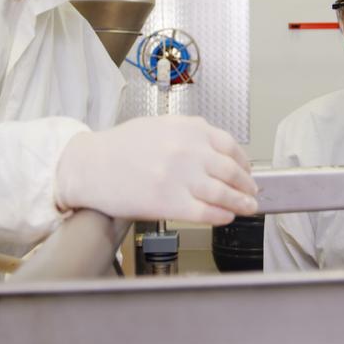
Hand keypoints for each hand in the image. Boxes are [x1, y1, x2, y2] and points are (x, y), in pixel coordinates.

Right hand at [56, 116, 257, 224]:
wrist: (90, 166)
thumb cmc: (120, 147)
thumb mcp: (160, 126)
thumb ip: (190, 133)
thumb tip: (218, 149)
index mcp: (188, 129)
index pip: (230, 146)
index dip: (244, 163)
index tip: (248, 171)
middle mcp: (188, 150)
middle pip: (232, 171)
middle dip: (247, 185)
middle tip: (252, 193)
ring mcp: (180, 177)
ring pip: (224, 193)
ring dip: (241, 203)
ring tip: (248, 208)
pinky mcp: (169, 202)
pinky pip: (207, 212)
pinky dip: (222, 216)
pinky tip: (226, 217)